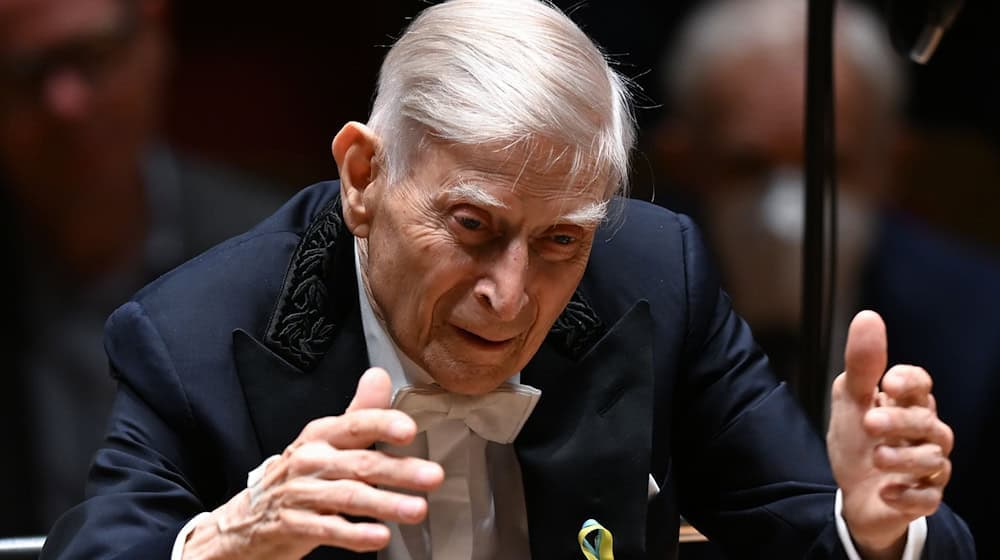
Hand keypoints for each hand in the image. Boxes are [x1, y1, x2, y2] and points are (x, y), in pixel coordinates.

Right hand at [182, 368, 443, 559]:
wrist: (246, 519)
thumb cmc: (297, 475)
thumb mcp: (325, 439)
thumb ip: (359, 413)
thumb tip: (380, 376)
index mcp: (321, 436)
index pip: (355, 424)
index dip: (382, 424)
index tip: (408, 430)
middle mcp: (311, 461)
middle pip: (360, 464)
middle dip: (400, 470)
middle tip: (432, 476)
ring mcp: (301, 494)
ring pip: (349, 497)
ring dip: (386, 504)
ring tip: (417, 509)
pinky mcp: (295, 526)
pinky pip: (328, 530)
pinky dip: (355, 535)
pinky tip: (379, 537)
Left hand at [827, 311, 952, 558]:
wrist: (852, 491)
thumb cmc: (856, 439)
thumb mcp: (850, 399)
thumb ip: (861, 364)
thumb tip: (868, 316)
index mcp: (906, 403)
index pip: (922, 384)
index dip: (911, 381)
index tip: (890, 382)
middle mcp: (924, 432)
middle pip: (927, 421)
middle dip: (900, 421)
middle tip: (870, 422)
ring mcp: (928, 466)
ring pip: (933, 459)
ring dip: (903, 458)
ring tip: (876, 457)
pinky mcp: (924, 498)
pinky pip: (928, 497)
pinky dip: (908, 495)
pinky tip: (886, 491)